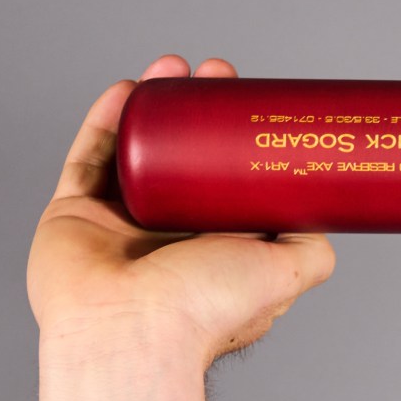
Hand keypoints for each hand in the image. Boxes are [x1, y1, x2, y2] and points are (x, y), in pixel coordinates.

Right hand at [28, 56, 335, 368]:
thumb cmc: (205, 310)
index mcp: (213, 251)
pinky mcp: (72, 216)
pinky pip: (87, 159)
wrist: (130, 333)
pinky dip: (106, 121)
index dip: (238, 141)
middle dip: (197, 111)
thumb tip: (328, 217)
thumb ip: (311, 247)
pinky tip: (128, 88)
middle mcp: (166, 238)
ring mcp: (117, 226)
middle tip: (218, 75)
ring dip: (153, 105)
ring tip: (175, 67)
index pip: (228, 185)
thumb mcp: (286, 272)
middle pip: (181, 158)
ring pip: (135, 151)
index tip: (252, 103)